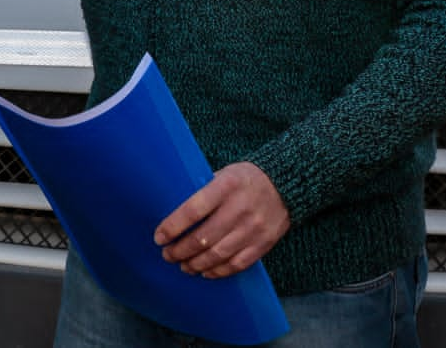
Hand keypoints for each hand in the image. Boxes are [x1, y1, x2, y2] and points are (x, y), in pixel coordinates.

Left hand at [154, 162, 290, 278]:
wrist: (287, 185)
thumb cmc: (245, 178)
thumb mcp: (223, 174)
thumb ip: (202, 191)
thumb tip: (172, 209)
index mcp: (225, 186)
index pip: (193, 210)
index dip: (173, 227)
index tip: (159, 237)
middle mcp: (240, 208)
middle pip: (203, 237)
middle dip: (180, 250)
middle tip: (167, 255)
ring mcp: (253, 228)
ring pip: (218, 254)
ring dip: (196, 264)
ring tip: (183, 266)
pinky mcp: (264, 243)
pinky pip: (238, 263)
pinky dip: (218, 271)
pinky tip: (205, 272)